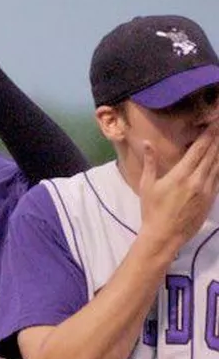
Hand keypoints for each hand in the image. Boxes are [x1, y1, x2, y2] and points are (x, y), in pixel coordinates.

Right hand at [138, 122, 218, 252]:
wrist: (165, 235)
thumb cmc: (152, 210)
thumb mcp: (147, 185)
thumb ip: (150, 162)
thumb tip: (146, 142)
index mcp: (181, 175)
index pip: (199, 149)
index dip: (208, 134)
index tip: (214, 123)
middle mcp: (198, 180)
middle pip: (212, 154)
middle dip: (217, 139)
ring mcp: (207, 190)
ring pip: (218, 165)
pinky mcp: (212, 199)